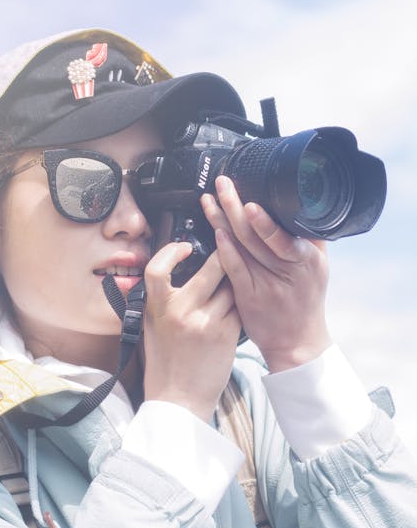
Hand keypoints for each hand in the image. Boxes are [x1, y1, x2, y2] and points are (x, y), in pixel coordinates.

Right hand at [142, 241, 241, 421]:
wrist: (178, 399)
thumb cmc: (165, 362)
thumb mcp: (153, 326)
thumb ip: (161, 299)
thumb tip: (174, 269)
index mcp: (157, 307)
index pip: (156, 269)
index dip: (170, 251)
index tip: (184, 246)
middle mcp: (180, 311)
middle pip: (213, 269)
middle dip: (224, 258)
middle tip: (228, 255)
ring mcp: (205, 321)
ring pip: (232, 288)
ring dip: (235, 286)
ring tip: (232, 290)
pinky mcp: (226, 334)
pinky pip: (240, 308)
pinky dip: (240, 307)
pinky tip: (235, 312)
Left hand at [200, 176, 331, 372]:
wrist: (298, 342)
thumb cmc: (306, 301)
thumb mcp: (318, 267)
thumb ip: (308, 239)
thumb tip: (298, 207)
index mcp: (309, 260)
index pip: (285, 235)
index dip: (264, 220)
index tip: (250, 202)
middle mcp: (289, 271)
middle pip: (256, 235)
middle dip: (236, 206)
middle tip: (222, 184)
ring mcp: (267, 285)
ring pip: (241, 248)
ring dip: (222, 222)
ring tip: (209, 201)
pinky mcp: (249, 297)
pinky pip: (234, 270)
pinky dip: (224, 251)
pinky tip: (214, 234)